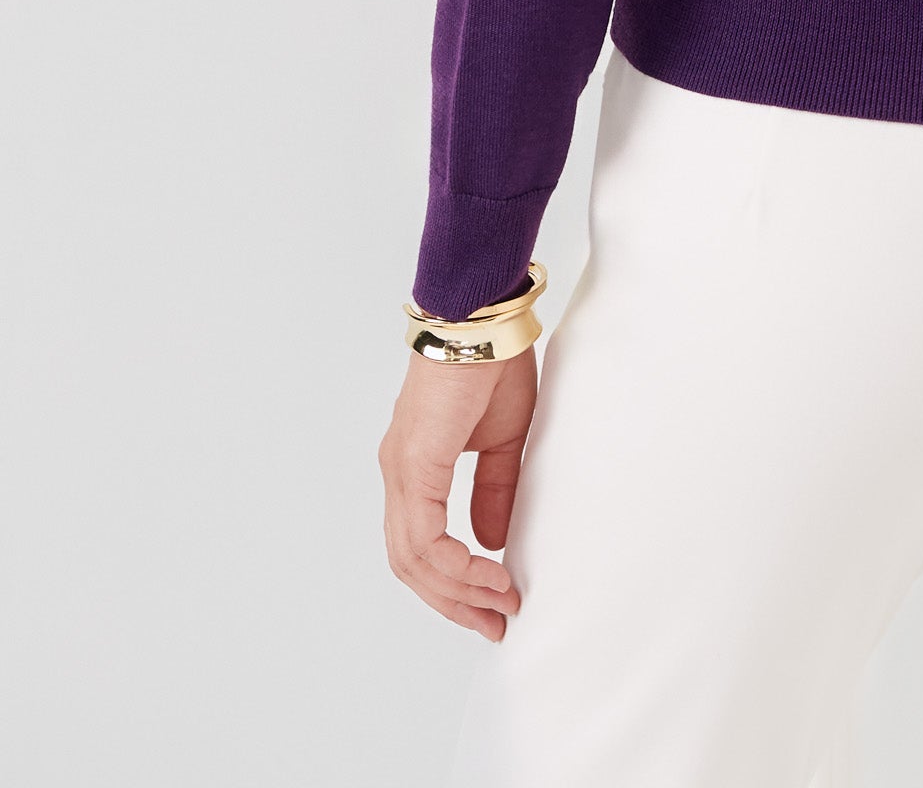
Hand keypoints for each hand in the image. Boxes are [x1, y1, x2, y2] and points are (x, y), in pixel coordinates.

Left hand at [379, 347, 537, 639]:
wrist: (482, 320)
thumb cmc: (494, 364)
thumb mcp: (502, 439)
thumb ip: (494, 490)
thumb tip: (490, 540)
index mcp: (415, 467)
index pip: (421, 545)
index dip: (453, 582)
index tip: (495, 601)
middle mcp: (398, 474)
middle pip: (410, 564)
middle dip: (453, 601)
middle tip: (495, 623)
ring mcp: (401, 471)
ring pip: (412, 559)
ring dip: (457, 590)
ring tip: (500, 603)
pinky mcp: (413, 465)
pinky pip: (425, 536)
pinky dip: (456, 564)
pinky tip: (490, 572)